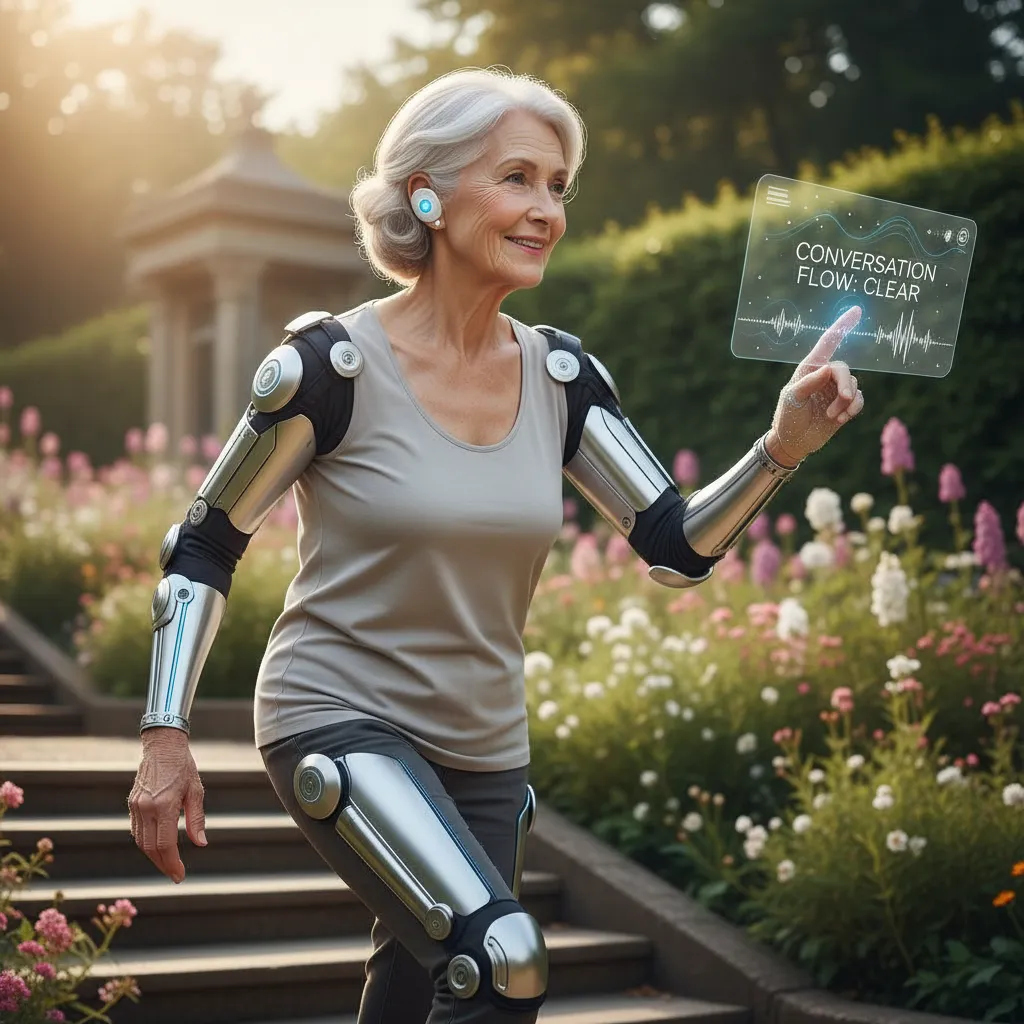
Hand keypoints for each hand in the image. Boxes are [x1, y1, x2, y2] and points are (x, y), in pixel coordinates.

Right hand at [128, 727, 206, 882]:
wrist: (162, 746)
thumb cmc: (183, 767)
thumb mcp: (196, 791)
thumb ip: (197, 819)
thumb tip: (201, 844)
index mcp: (164, 805)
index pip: (165, 844)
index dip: (172, 863)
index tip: (180, 875)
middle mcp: (146, 808)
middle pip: (151, 847)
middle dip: (163, 865)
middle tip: (175, 875)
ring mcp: (136, 806)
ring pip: (141, 842)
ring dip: (153, 857)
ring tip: (167, 865)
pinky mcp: (131, 804)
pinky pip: (136, 831)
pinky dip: (145, 844)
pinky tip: (156, 848)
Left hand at [768, 306, 864, 465]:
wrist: (793, 441)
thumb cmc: (787, 416)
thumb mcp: (792, 399)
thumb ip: (809, 383)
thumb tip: (828, 368)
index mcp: (810, 368)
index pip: (827, 342)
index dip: (841, 326)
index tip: (856, 311)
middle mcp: (825, 375)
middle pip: (843, 369)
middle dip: (844, 384)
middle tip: (843, 400)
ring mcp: (836, 390)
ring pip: (853, 386)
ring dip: (845, 402)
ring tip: (832, 416)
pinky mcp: (845, 405)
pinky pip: (859, 399)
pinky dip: (854, 408)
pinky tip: (841, 419)